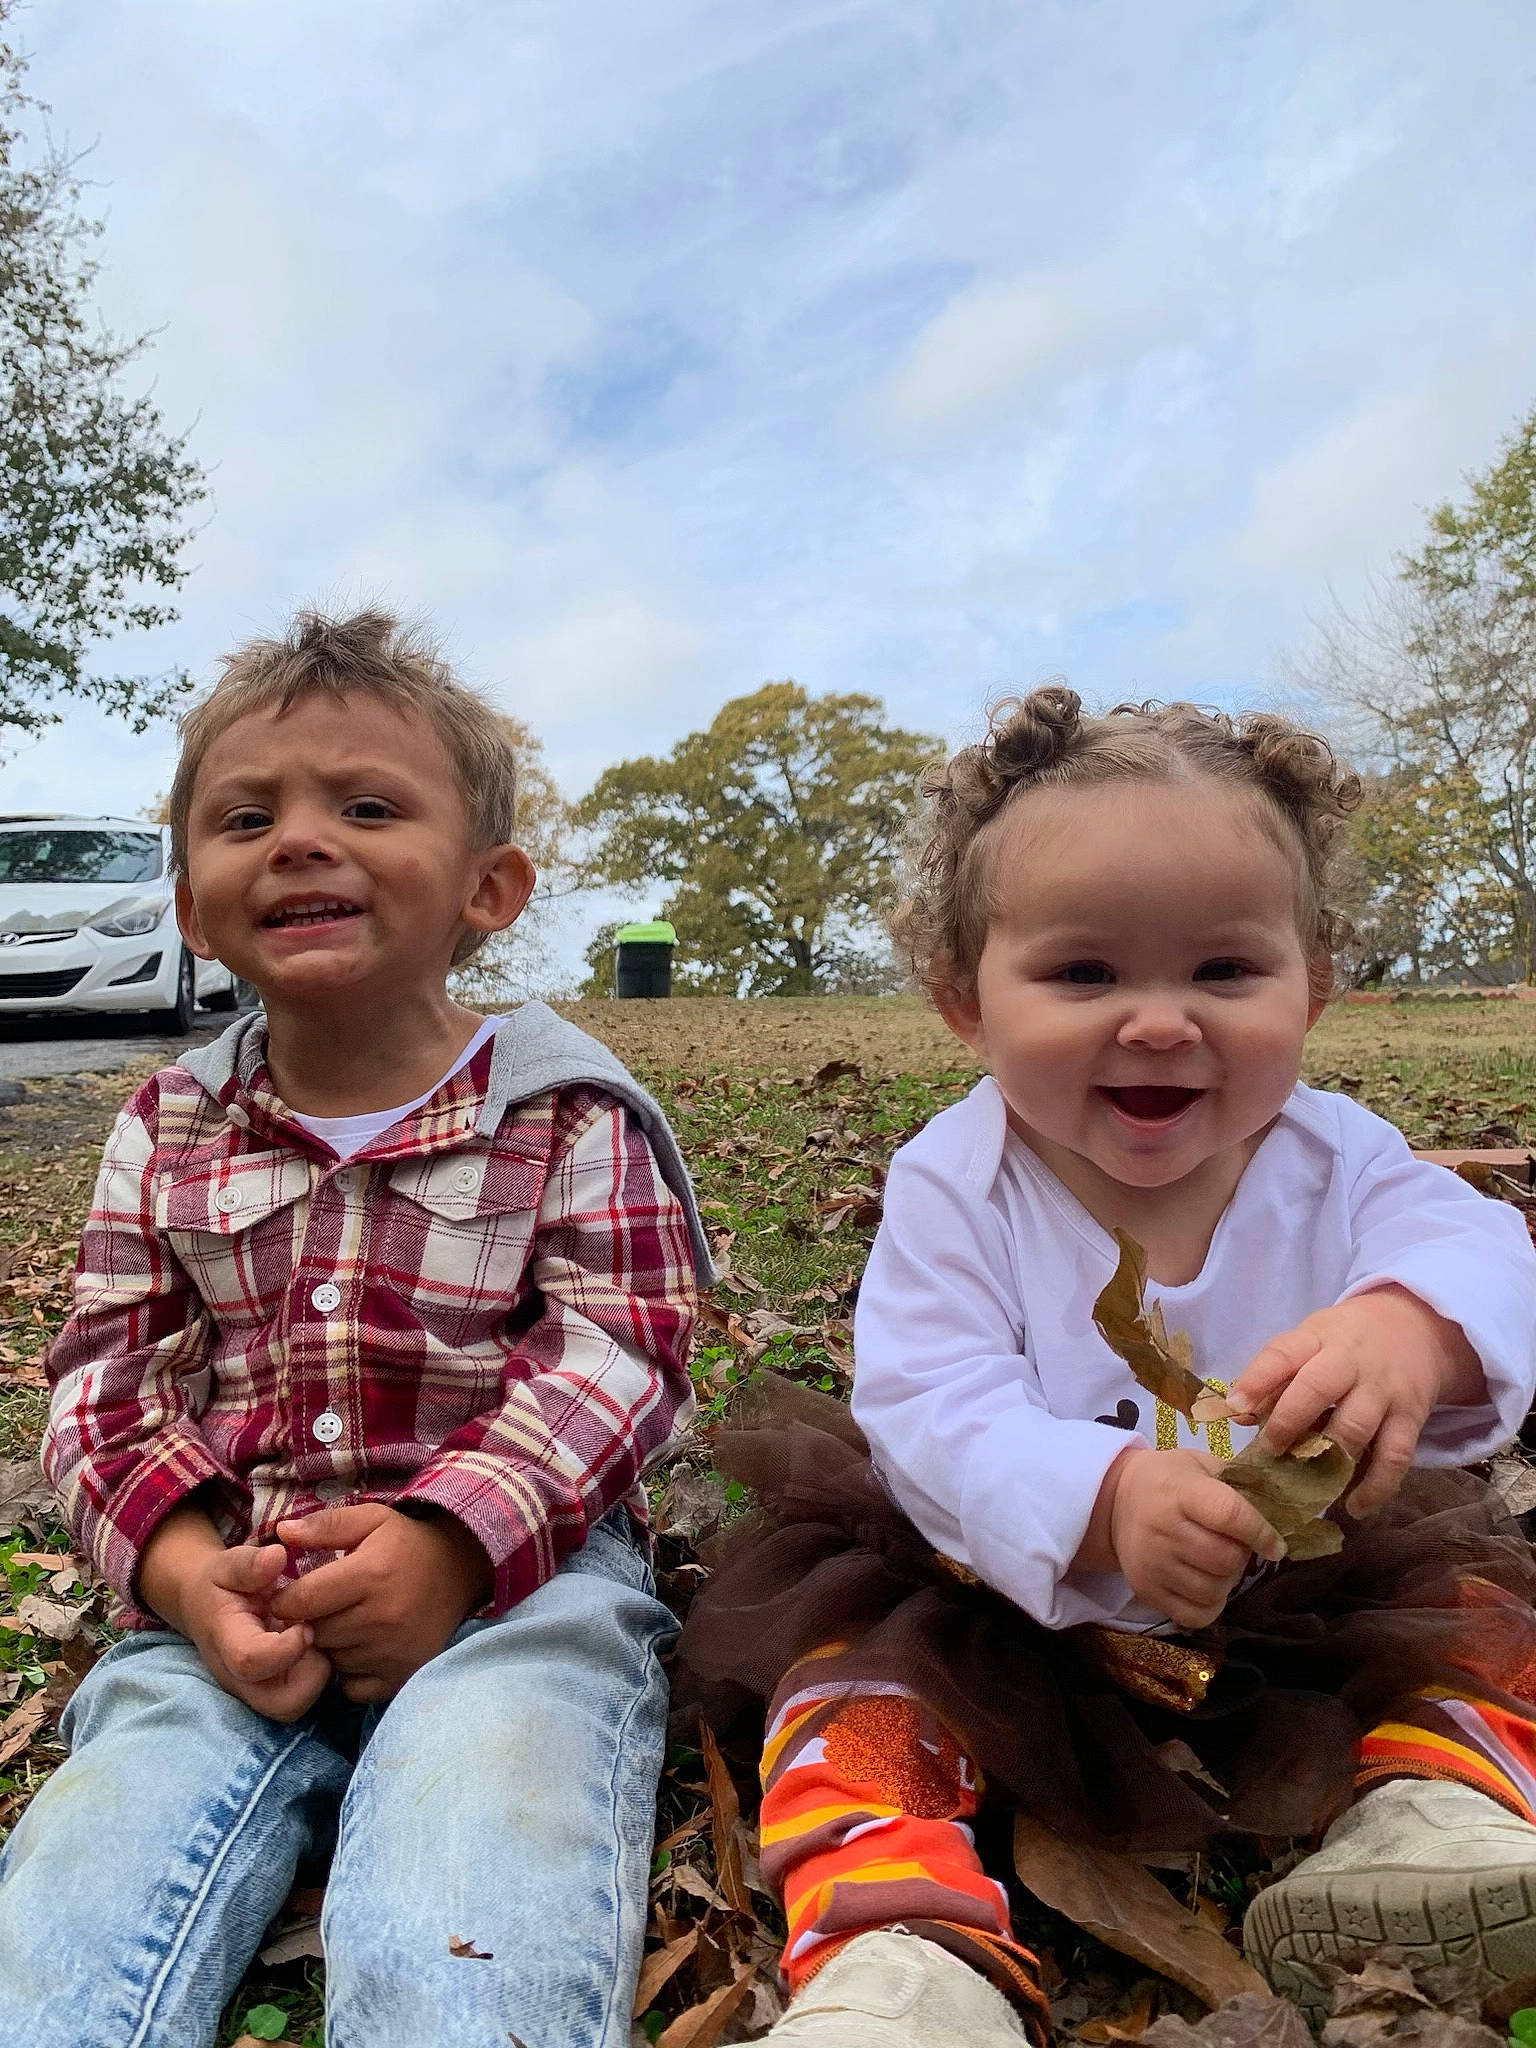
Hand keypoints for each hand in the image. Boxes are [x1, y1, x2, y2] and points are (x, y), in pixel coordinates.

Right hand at [138, 1505, 330, 1722]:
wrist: (207, 1608)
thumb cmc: (222, 1585)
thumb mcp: (229, 1565)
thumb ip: (250, 1564)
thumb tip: (277, 1557)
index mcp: (227, 1642)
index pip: (252, 1662)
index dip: (287, 1647)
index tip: (306, 1623)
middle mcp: (241, 1679)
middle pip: (283, 1705)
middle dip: (312, 1674)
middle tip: (316, 1637)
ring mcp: (257, 1691)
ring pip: (296, 1706)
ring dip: (318, 1675)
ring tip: (317, 1639)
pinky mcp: (274, 1692)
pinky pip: (303, 1698)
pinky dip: (318, 1675)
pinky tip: (317, 1645)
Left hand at [267, 1503, 492, 1703]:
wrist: (461, 1571)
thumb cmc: (408, 1544)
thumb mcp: (372, 1520)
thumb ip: (326, 1525)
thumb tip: (282, 1532)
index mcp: (370, 1575)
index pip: (302, 1600)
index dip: (285, 1598)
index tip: (289, 1593)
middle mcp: (382, 1618)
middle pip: (315, 1633)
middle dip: (308, 1622)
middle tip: (322, 1607)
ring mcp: (393, 1652)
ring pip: (332, 1660)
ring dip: (330, 1645)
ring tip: (346, 1622)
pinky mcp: (402, 1675)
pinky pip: (353, 1687)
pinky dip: (350, 1672)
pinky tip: (361, 1647)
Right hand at [1097, 1447, 1284, 1630]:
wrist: (1115, 1501)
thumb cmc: (1168, 1481)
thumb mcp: (1199, 1465)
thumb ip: (1238, 1482)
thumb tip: (1281, 1509)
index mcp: (1179, 1491)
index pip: (1229, 1515)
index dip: (1261, 1532)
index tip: (1276, 1544)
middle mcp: (1162, 1528)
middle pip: (1224, 1559)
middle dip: (1241, 1555)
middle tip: (1236, 1546)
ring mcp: (1152, 1564)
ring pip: (1214, 1590)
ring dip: (1227, 1580)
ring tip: (1217, 1563)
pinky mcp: (1146, 1590)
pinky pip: (1195, 1615)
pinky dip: (1210, 1604)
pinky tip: (1205, 1584)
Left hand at [1226, 1285, 1485, 1517]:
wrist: (1413, 1327)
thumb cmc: (1344, 1341)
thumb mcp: (1309, 1342)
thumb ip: (1275, 1375)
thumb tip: (1238, 1415)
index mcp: (1318, 1339)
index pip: (1283, 1354)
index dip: (1256, 1380)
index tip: (1235, 1407)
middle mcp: (1351, 1362)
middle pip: (1318, 1389)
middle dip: (1288, 1423)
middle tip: (1269, 1451)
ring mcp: (1384, 1390)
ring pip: (1355, 1428)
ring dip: (1327, 1460)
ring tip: (1306, 1486)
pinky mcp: (1411, 1418)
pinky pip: (1395, 1457)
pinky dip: (1376, 1487)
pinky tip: (1355, 1508)